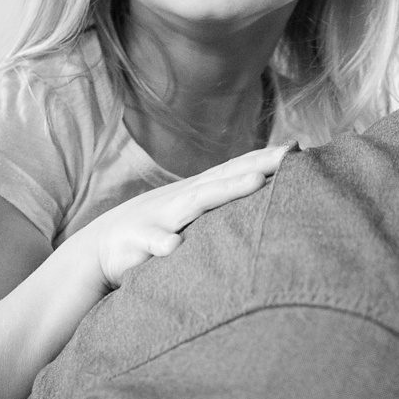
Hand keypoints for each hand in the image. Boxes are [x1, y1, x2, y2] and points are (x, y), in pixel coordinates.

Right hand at [70, 144, 289, 288]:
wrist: (98, 250)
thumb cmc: (153, 232)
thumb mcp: (188, 215)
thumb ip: (219, 204)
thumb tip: (262, 195)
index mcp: (195, 192)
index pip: (236, 169)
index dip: (265, 158)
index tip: (299, 148)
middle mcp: (182, 198)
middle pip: (225, 177)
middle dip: (258, 165)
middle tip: (289, 155)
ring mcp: (160, 217)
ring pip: (196, 202)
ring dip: (227, 191)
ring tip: (256, 182)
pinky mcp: (137, 242)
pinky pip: (151, 242)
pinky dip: (162, 243)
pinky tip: (174, 246)